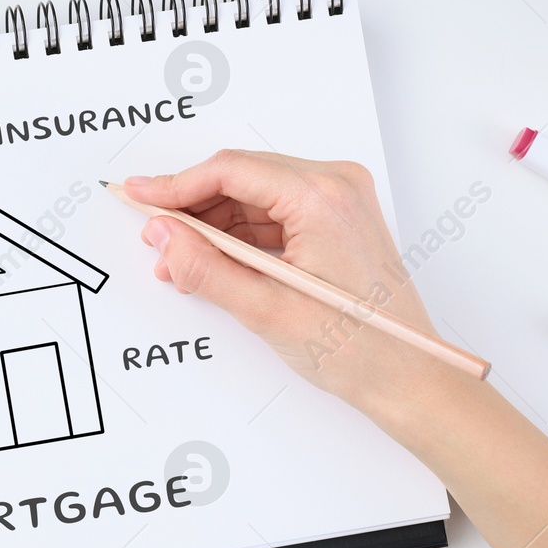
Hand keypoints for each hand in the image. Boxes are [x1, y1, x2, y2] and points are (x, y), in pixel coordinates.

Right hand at [124, 148, 547, 547]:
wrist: (409, 376)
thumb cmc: (359, 348)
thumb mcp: (266, 310)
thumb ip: (205, 268)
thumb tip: (164, 236)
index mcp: (322, 197)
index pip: (230, 170)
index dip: (175, 184)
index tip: (138, 195)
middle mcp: (335, 186)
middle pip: (240, 177)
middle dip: (191, 207)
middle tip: (153, 234)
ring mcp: (338, 200)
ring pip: (253, 195)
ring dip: (212, 224)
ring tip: (180, 262)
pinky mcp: (335, 219)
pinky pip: (272, 213)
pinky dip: (239, 235)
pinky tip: (213, 262)